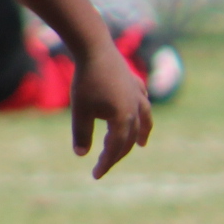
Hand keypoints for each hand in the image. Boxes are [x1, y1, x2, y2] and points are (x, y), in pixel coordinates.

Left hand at [67, 38, 152, 178]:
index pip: (115, 148)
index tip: (96, 175)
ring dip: (142, 134)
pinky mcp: (134, 83)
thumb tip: (81, 155)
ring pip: (144, 120)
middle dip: (118, 154)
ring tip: (142, 144)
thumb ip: (81, 134)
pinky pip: (142, 101)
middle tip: (106, 164)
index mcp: (123, 119)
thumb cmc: (86, 81)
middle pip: (130, 138)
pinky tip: (138, 110)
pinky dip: (142, 111)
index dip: (106, 163)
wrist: (95, 48)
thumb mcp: (80, 111)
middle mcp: (134, 110)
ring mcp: (137, 95)